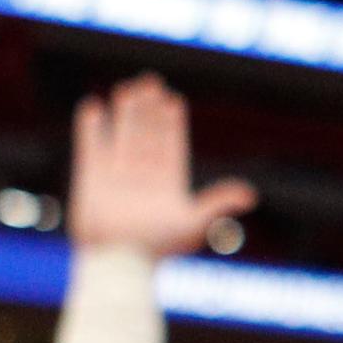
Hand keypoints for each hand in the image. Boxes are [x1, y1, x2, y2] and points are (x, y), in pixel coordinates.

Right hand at [67, 74, 256, 258]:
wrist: (118, 261)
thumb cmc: (157, 246)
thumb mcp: (192, 222)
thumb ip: (218, 203)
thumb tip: (251, 194)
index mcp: (167, 184)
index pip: (171, 147)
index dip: (172, 125)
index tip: (173, 101)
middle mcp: (142, 177)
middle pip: (147, 136)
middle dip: (149, 111)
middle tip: (150, 82)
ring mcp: (117, 177)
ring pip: (122, 138)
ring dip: (125, 114)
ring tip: (128, 89)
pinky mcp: (91, 179)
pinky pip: (92, 148)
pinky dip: (92, 129)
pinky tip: (93, 106)